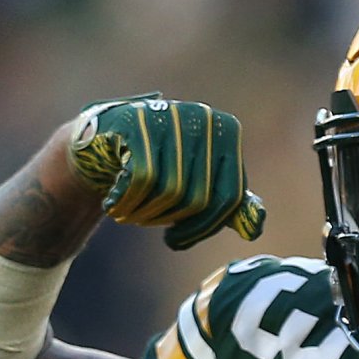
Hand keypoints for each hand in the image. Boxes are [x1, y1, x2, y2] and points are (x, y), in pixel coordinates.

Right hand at [68, 95, 265, 248]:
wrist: (103, 140)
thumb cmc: (159, 166)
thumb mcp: (201, 184)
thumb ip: (231, 206)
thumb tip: (255, 231)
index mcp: (228, 132)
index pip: (229, 197)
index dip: (203, 228)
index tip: (177, 242)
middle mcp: (205, 118)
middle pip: (198, 198)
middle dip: (169, 220)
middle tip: (145, 222)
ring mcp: (171, 116)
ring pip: (169, 190)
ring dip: (144, 214)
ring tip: (129, 214)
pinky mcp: (136, 121)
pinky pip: (141, 178)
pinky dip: (126, 201)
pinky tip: (113, 205)